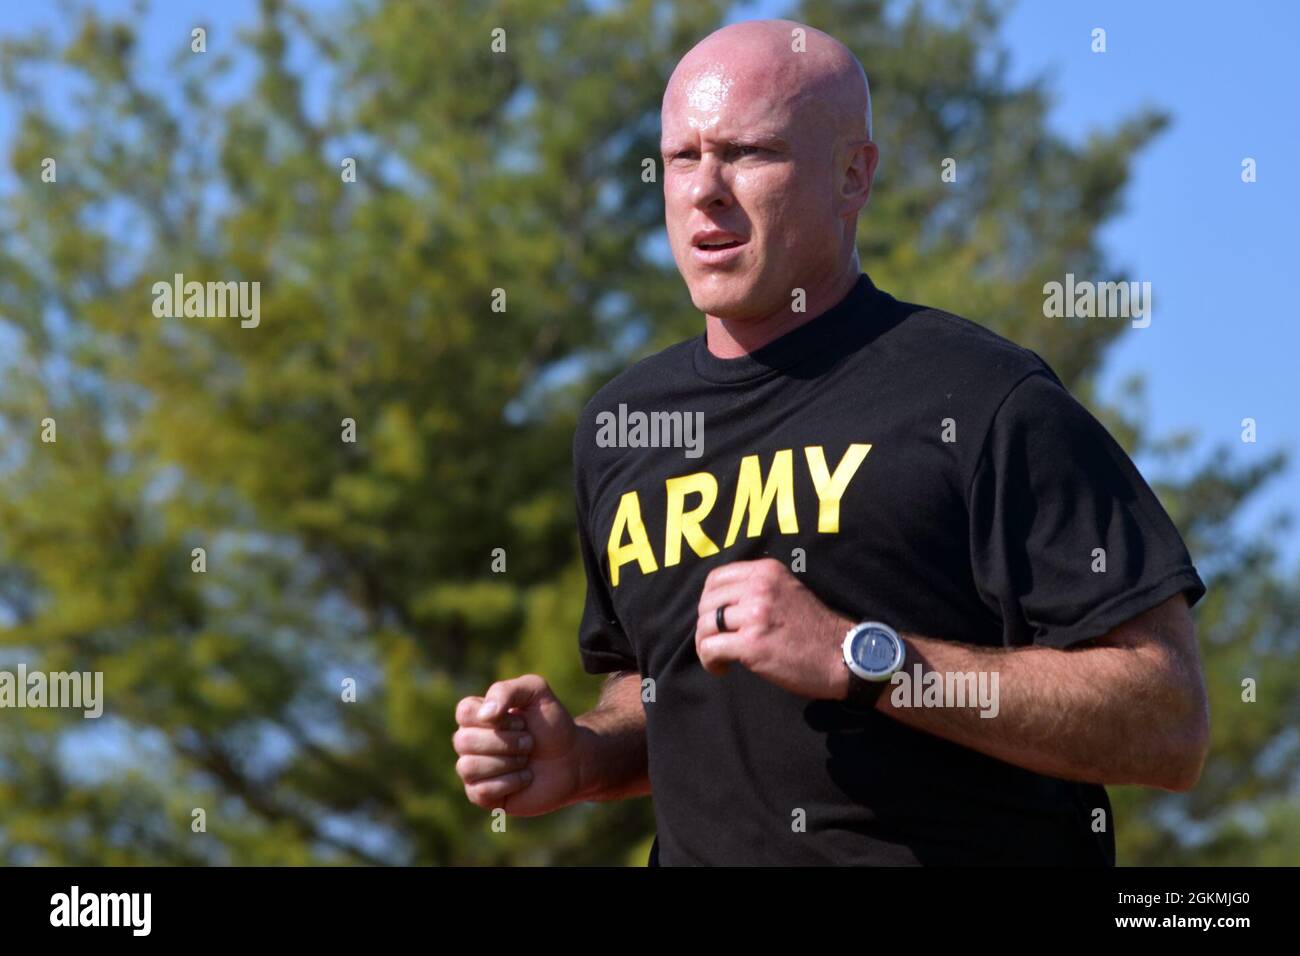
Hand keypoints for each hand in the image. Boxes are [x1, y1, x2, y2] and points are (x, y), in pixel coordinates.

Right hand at [453, 674, 582, 816]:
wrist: (572, 759)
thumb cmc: (551, 724)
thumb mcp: (536, 693)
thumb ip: (507, 690)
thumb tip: (484, 714)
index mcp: (477, 715)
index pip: (464, 712)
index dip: (497, 718)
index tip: (522, 721)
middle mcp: (469, 742)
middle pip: (464, 741)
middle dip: (506, 742)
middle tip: (529, 743)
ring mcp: (473, 769)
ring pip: (468, 767)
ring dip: (508, 763)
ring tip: (526, 760)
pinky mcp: (482, 795)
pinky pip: (480, 791)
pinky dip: (510, 783)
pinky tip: (525, 778)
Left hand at [695, 558, 853, 699]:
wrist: (842, 657)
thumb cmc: (815, 630)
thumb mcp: (788, 591)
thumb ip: (758, 589)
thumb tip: (721, 603)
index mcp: (767, 572)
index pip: (716, 578)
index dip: (709, 600)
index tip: (716, 618)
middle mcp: (759, 588)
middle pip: (707, 602)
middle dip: (705, 625)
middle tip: (717, 642)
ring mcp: (755, 615)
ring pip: (704, 625)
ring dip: (705, 645)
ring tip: (719, 658)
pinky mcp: (752, 644)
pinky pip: (710, 648)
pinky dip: (710, 661)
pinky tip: (722, 668)